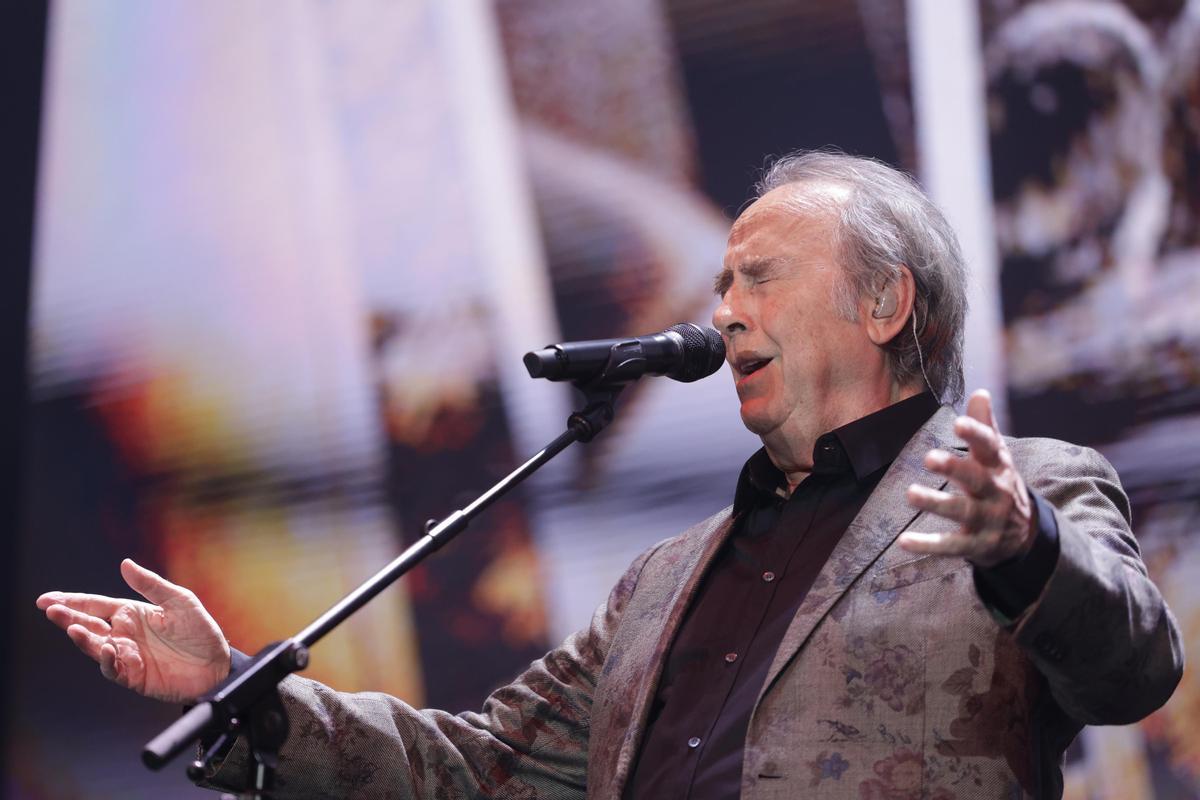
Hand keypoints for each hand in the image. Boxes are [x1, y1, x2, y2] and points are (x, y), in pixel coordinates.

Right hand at [37, 559, 231, 703]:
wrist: (216, 665)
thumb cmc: (200, 632)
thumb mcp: (178, 600)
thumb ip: (150, 584)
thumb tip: (125, 563)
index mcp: (132, 613)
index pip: (95, 605)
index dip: (71, 601)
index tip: (47, 599)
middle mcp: (124, 634)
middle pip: (88, 624)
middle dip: (68, 617)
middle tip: (51, 610)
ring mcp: (127, 656)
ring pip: (95, 647)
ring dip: (82, 638)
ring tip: (74, 628)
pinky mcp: (133, 676)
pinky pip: (114, 668)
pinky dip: (107, 660)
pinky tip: (107, 649)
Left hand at [899, 389, 1035, 567]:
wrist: (1024, 535)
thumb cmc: (999, 484)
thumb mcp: (997, 457)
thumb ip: (985, 426)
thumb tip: (980, 391)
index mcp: (999, 467)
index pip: (990, 447)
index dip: (976, 434)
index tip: (957, 423)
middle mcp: (996, 492)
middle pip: (976, 479)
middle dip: (955, 468)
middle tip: (929, 457)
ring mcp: (988, 520)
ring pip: (962, 511)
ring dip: (936, 503)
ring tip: (910, 494)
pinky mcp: (977, 546)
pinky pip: (952, 546)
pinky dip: (928, 544)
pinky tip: (903, 541)